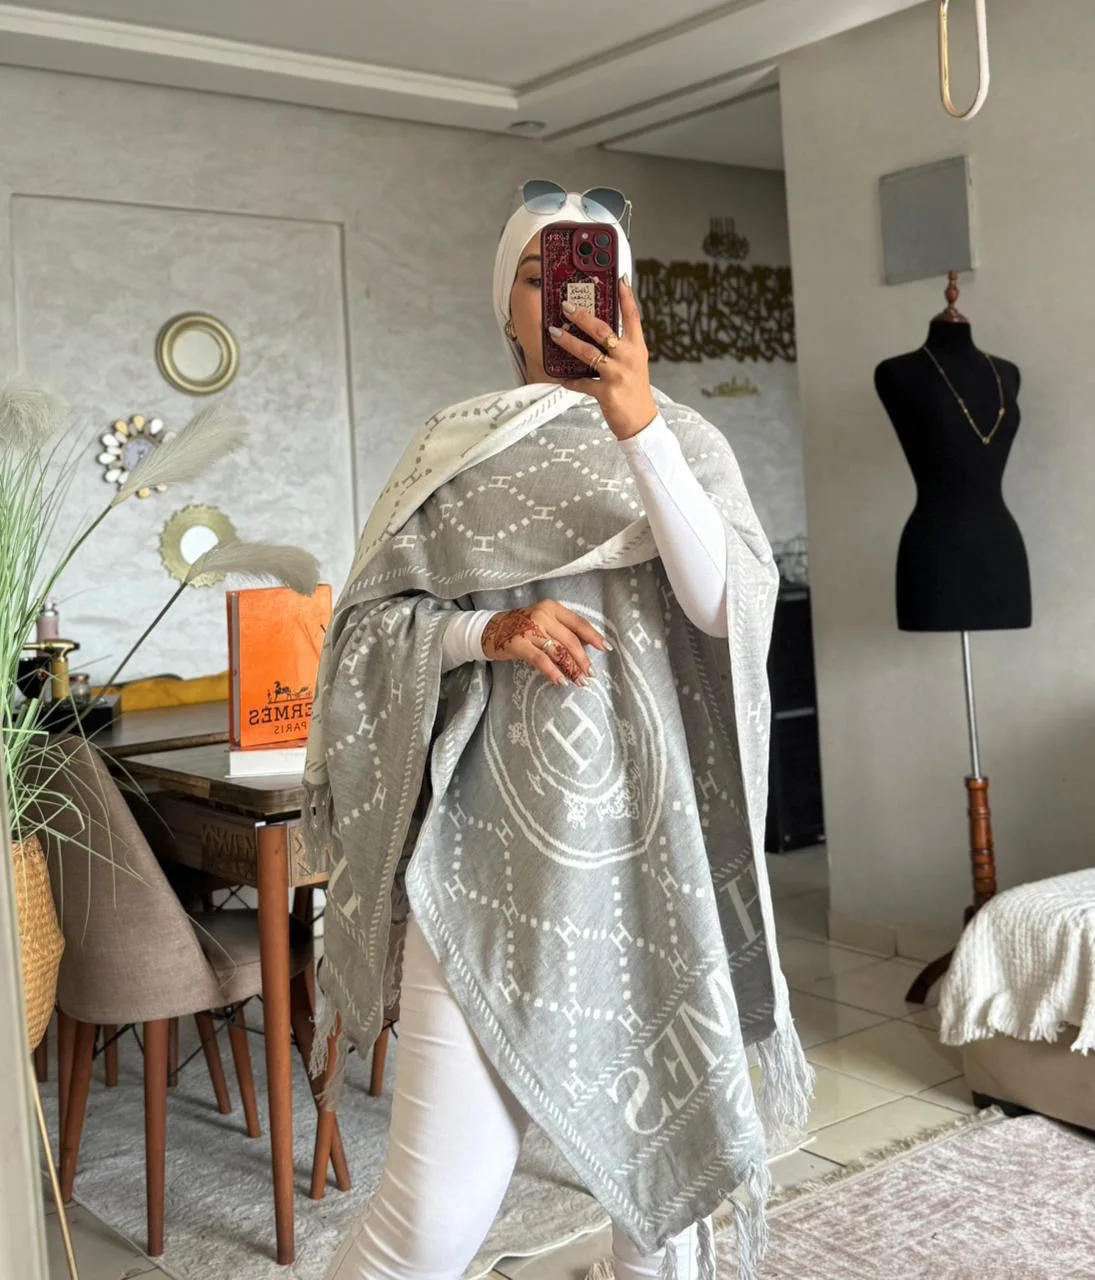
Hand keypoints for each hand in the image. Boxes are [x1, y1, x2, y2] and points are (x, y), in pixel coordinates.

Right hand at [482, 600, 610, 686]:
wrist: (489, 629)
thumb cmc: (521, 627)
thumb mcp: (544, 622)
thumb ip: (565, 630)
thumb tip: (590, 644)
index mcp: (551, 607)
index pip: (578, 622)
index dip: (594, 636)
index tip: (605, 648)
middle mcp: (542, 615)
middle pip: (570, 640)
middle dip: (583, 660)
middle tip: (590, 674)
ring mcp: (530, 628)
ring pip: (558, 651)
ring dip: (571, 669)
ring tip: (580, 681)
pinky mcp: (519, 643)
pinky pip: (541, 660)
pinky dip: (552, 672)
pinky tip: (560, 681)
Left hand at [548, 277, 657, 440]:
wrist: (641, 421)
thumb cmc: (634, 389)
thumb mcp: (634, 363)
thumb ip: (620, 345)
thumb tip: (596, 328)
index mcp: (637, 347)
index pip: (632, 317)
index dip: (625, 297)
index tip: (619, 279)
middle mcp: (629, 358)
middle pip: (603, 331)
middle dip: (581, 316)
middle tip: (565, 306)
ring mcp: (618, 375)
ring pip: (588, 353)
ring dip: (568, 342)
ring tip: (553, 332)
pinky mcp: (607, 393)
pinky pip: (582, 383)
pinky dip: (570, 380)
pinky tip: (561, 378)